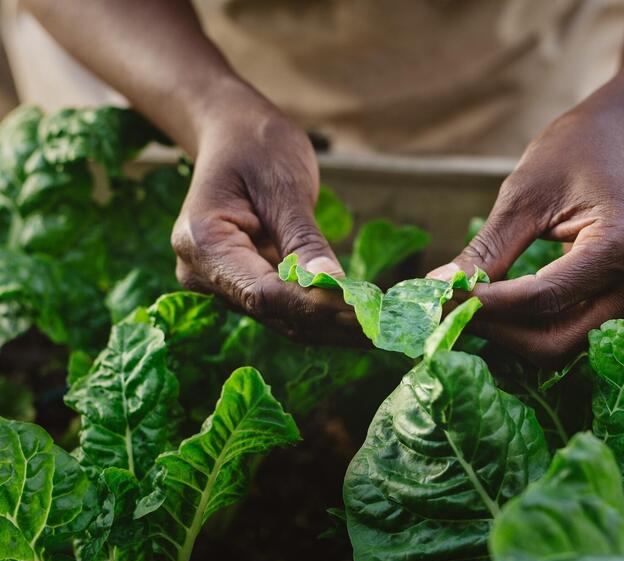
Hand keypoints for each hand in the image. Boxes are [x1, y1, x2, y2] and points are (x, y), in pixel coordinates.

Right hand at [170, 91, 359, 344]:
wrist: (234, 136)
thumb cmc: (257, 147)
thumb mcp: (284, 186)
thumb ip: (304, 240)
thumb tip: (334, 286)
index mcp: (203, 243)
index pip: (262, 293)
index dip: (314, 307)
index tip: (363, 314)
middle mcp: (203, 274)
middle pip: (274, 313)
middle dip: (331, 323)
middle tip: (385, 328)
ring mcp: (221, 285)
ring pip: (282, 319)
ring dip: (332, 326)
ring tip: (382, 328)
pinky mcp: (244, 287)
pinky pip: (286, 307)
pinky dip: (323, 312)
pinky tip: (360, 316)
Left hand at [429, 97, 623, 365]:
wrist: (621, 142)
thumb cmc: (574, 153)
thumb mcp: (524, 195)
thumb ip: (487, 250)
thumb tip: (438, 287)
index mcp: (623, 245)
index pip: (543, 298)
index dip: (486, 305)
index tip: (439, 298)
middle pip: (555, 340)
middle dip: (496, 330)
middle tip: (448, 310)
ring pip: (560, 348)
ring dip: (508, 336)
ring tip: (468, 308)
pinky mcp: (622, 309)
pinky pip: (567, 336)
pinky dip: (526, 329)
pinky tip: (495, 309)